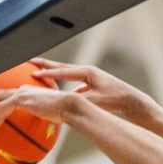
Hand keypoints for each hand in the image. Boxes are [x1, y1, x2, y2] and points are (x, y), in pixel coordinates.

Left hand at [0, 85, 83, 139]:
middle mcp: (22, 91)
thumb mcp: (52, 116)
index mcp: (29, 93)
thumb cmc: (65, 112)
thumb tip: (48, 130)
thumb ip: (46, 120)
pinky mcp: (19, 99)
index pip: (9, 99)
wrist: (69, 105)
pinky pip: (0, 109)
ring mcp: (20, 93)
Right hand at [29, 57, 154, 119]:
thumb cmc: (115, 100)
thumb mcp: (94, 101)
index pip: (62, 72)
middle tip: (30, 61)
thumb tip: (62, 102)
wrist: (132, 101)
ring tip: (40, 72)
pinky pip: (75, 81)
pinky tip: (60, 89)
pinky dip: (65, 82)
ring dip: (54, 72)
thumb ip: (78, 100)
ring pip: (68, 73)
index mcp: (87, 72)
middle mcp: (88, 71)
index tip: (33, 73)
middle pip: (62, 67)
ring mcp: (91, 76)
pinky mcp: (93, 83)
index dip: (47, 73)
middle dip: (46, 65)